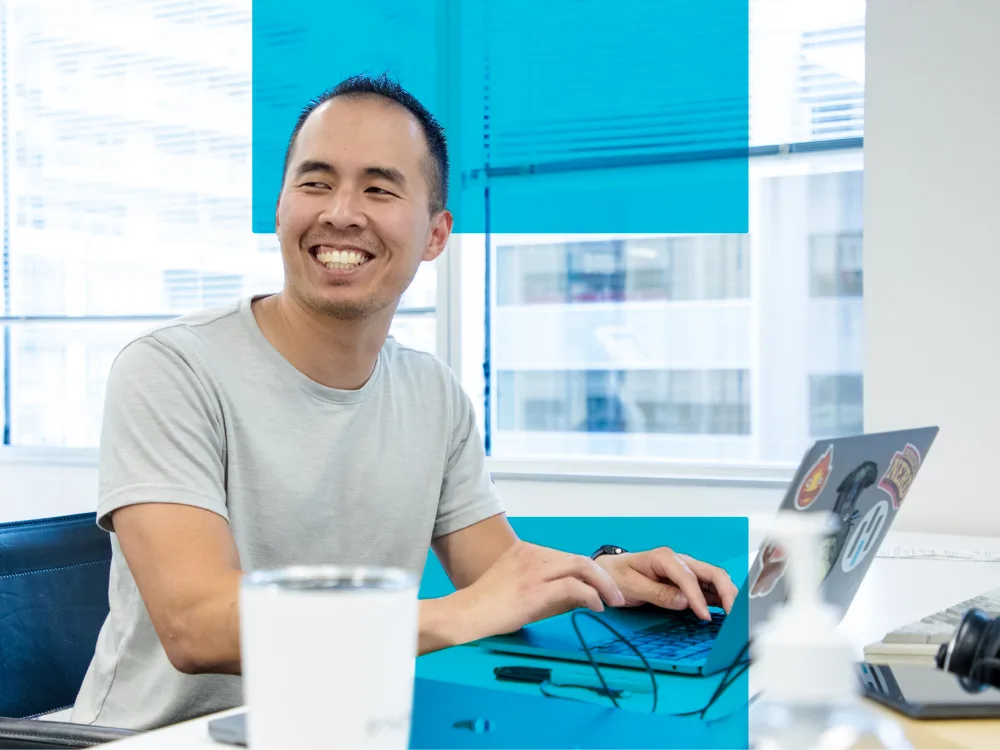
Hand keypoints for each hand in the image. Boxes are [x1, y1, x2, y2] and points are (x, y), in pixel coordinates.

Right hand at [452, 541, 626, 639]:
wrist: (465, 614)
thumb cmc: (488, 607)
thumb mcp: (517, 586)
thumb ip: (545, 585)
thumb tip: (579, 595)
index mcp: (525, 550)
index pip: (566, 557)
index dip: (588, 572)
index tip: (600, 587)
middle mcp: (531, 554)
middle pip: (578, 559)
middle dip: (603, 577)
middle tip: (616, 595)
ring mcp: (534, 570)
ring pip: (581, 567)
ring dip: (603, 585)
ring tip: (614, 602)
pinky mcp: (535, 589)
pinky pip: (574, 587)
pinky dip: (591, 596)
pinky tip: (597, 607)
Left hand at [595, 548, 738, 620]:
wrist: (610, 571)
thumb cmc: (618, 576)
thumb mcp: (631, 586)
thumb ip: (658, 594)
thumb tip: (684, 602)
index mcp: (664, 558)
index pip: (688, 577)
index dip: (698, 597)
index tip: (705, 617)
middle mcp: (680, 561)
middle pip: (711, 572)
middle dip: (727, 592)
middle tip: (734, 615)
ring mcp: (685, 570)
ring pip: (714, 579)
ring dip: (728, 595)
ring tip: (736, 616)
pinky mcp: (687, 581)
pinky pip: (708, 588)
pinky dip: (720, 599)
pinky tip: (726, 612)